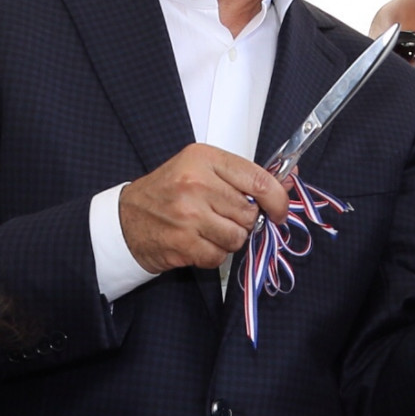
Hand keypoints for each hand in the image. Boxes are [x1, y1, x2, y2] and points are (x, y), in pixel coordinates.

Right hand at [119, 143, 290, 272]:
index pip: (259, 180)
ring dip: (229, 239)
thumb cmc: (167, 191)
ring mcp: (189, 216)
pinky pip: (220, 256)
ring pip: (238, 237)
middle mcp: (196, 185)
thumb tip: (288, 181)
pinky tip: (198, 242)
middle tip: (224, 216)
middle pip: (249, 213)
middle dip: (244, 220)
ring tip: (209, 229)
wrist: (126, 219)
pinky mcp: (183, 243)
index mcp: (204, 159)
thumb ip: (242, 175)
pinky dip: (213, 254)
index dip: (278, 199)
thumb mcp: (201, 168)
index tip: (279, 210)